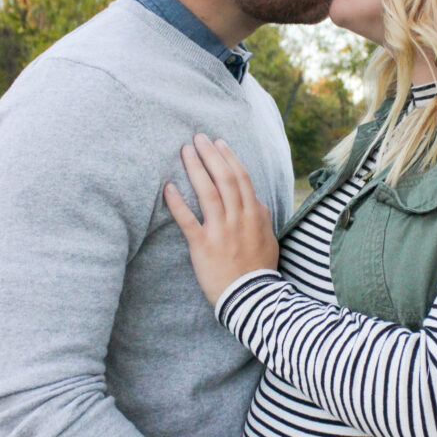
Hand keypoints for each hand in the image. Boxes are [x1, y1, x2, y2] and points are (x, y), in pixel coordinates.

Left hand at [164, 134, 279, 305]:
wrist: (253, 298)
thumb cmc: (260, 270)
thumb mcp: (269, 239)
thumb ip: (262, 217)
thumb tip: (256, 201)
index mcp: (255, 214)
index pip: (241, 178)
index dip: (228, 157)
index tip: (218, 143)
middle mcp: (238, 218)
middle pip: (224, 178)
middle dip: (210, 155)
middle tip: (198, 138)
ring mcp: (221, 231)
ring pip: (207, 192)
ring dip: (195, 168)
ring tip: (185, 151)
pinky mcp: (203, 246)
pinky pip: (188, 220)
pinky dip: (177, 203)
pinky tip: (167, 187)